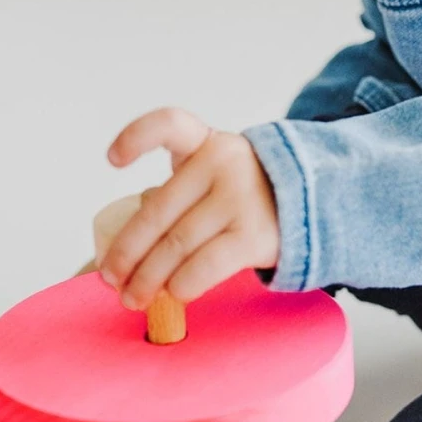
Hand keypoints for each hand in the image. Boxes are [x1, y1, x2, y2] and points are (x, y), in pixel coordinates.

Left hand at [99, 107, 280, 309]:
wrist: (311, 207)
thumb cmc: (243, 198)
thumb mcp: (214, 177)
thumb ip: (177, 198)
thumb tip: (126, 255)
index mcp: (204, 142)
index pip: (169, 124)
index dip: (136, 137)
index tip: (113, 160)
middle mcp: (222, 163)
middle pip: (158, 210)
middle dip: (127, 250)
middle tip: (111, 278)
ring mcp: (239, 199)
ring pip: (176, 244)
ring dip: (148, 278)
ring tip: (134, 297)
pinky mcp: (253, 235)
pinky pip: (205, 266)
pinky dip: (182, 285)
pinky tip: (172, 294)